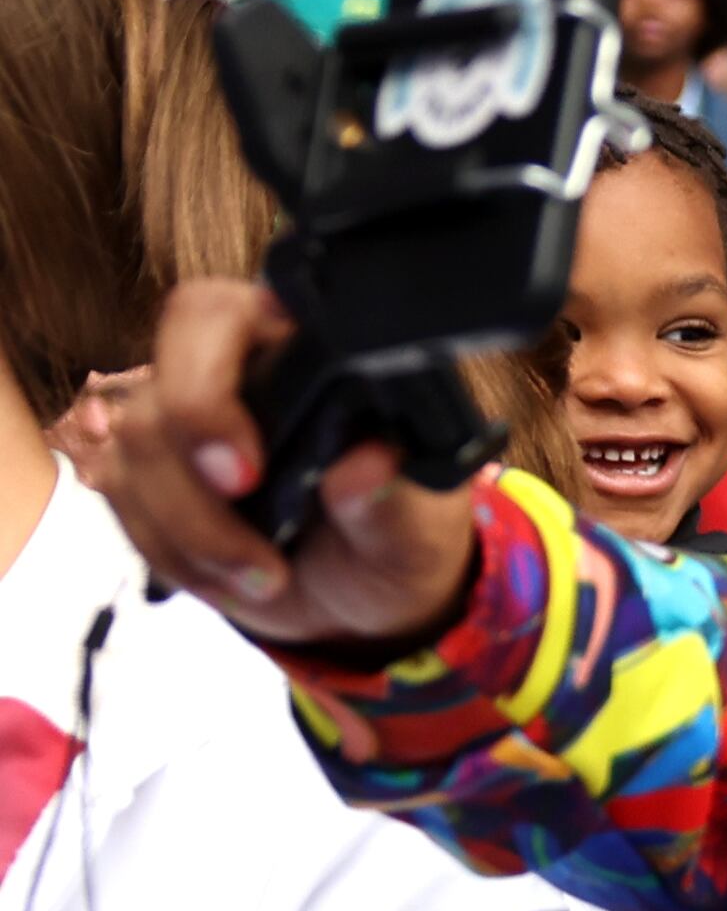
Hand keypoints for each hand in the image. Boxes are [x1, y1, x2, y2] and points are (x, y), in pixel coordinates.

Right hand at [96, 278, 482, 648]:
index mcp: (301, 351)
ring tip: (266, 578)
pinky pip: (125, 508)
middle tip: (246, 511)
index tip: (247, 466)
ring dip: (192, 532)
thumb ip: (396, 499)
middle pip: (158, 390)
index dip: (206, 377)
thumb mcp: (418, 529)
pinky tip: (233, 583)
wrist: (367, 591)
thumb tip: (369, 466)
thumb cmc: (399, 535)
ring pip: (135, 455)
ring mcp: (180, 426)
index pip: (216, 318)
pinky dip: (176, 557)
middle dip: (191, 465)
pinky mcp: (151, 480)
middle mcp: (227, 374)